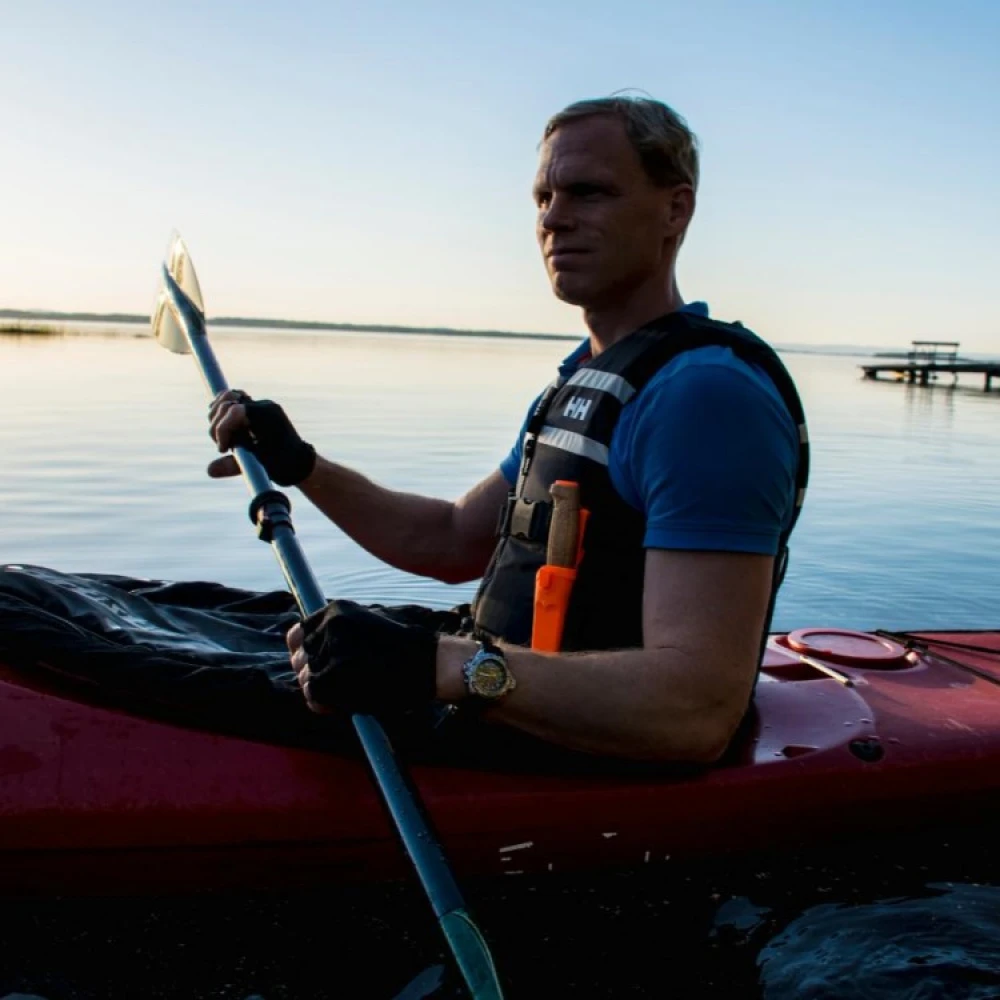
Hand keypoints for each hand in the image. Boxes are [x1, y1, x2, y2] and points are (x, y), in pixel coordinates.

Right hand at [207, 389, 316, 485]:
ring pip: (228, 396)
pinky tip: (224, 429)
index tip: (223, 449)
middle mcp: (264, 406)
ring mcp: (262, 405)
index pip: (234, 410)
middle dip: (217, 424)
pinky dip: (224, 412)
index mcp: (267, 417)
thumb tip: (209, 470)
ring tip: (223, 437)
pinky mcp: (258, 409)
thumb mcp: (256, 466)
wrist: (300, 463)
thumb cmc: (283, 467)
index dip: (222, 429)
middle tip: (223, 446)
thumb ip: (232, 466)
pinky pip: (235, 400)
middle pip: (227, 401)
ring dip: (218, 416)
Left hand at [287, 600, 438, 717]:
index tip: (316, 663)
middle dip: (313, 672)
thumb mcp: (371, 624)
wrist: (430, 663)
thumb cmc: (406, 647)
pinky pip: (313, 696)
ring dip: (323, 689)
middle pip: (299, 658)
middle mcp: (329, 627)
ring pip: (306, 678)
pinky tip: (346, 703)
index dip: (305, 652)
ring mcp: (329, 652)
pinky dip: (325, 704)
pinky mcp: (331, 679)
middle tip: (338, 683)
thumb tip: (312, 651)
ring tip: (349, 692)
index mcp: (337, 611)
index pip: (298, 634)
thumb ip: (341, 633)